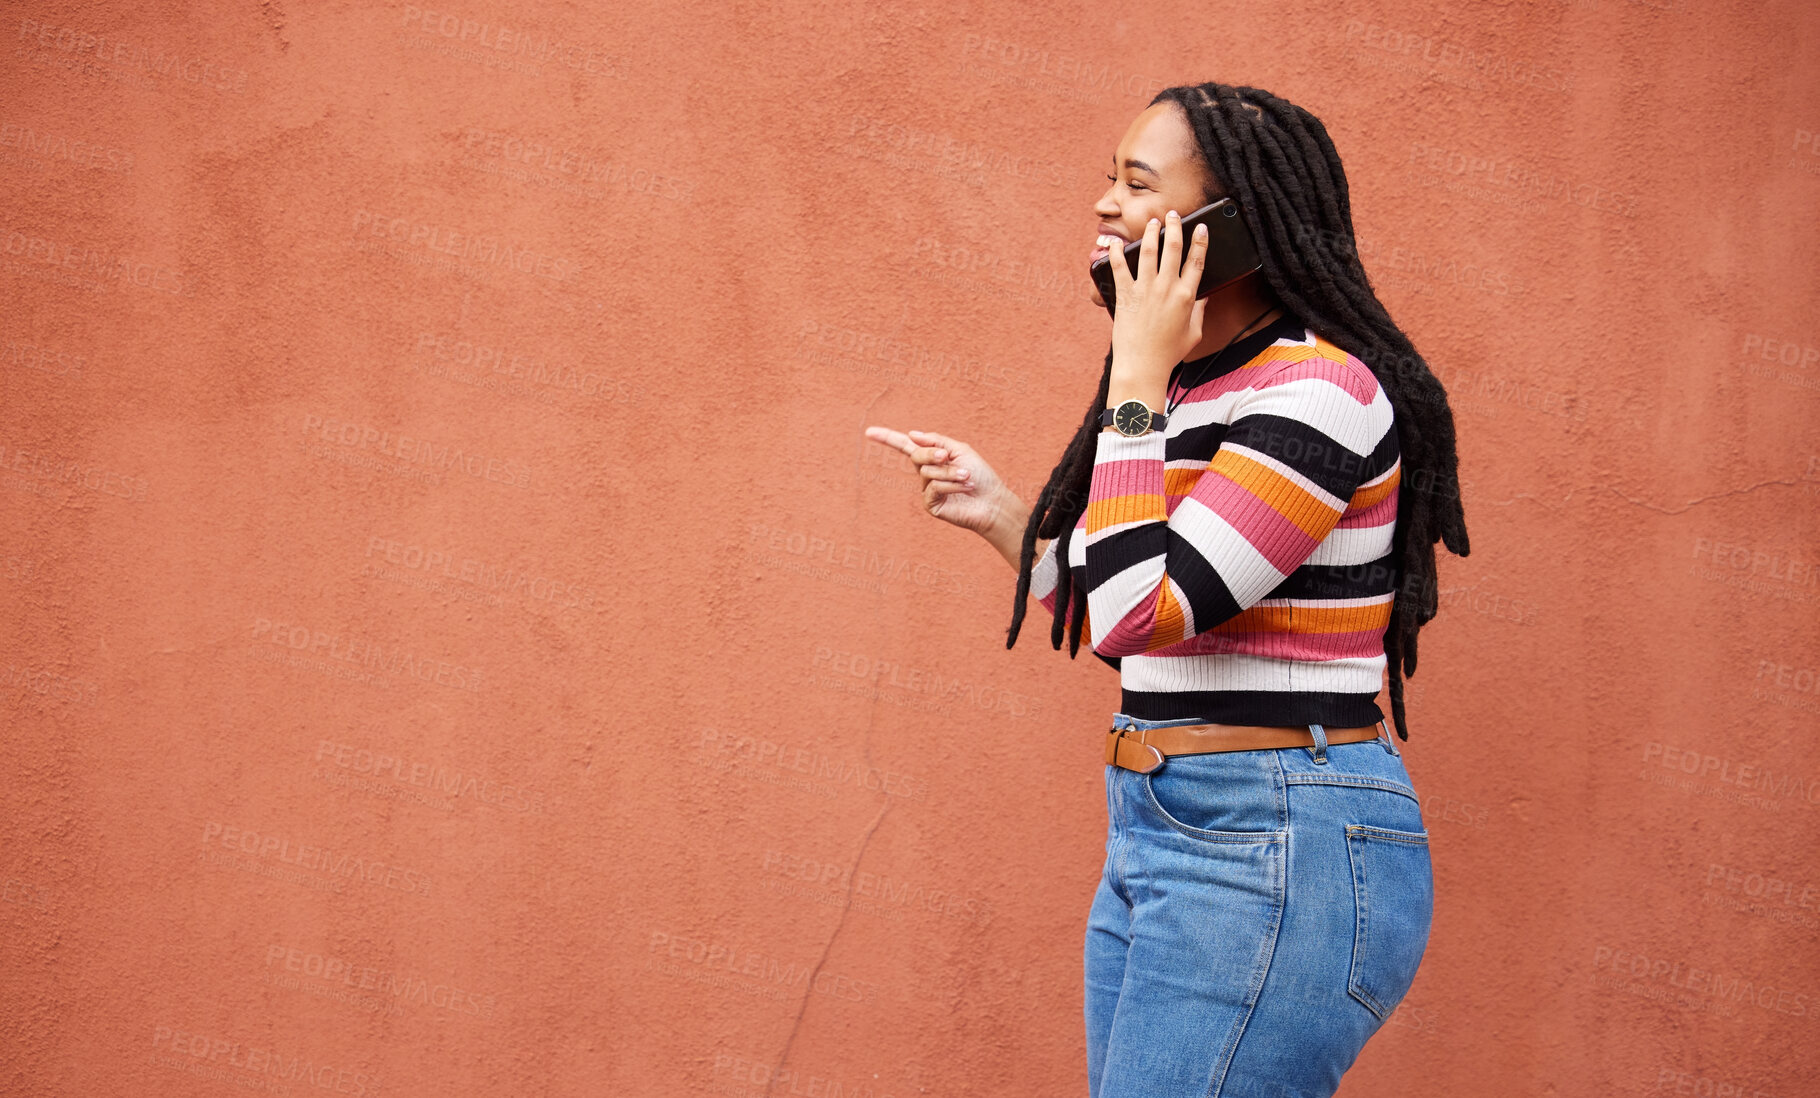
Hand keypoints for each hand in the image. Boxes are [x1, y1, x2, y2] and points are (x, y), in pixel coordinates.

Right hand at [862, 426, 1014, 536]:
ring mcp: (927, 490)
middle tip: (947, 457)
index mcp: (932, 458)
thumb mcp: (960, 450)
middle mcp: (926, 473)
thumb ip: (936, 441)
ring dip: (950, 472)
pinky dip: (951, 485)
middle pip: (916, 455)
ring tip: (967, 477)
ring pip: (927, 472)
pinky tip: (965, 488)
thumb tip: (912, 434)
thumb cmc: (980, 475)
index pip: (905, 445)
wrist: (992, 501)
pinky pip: (933, 488)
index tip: (869, 432)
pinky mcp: (930, 505)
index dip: (887, 438)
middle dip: (932, 454)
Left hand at [1108, 210, 1209, 380]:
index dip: (1200, 241)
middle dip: (1174, 226)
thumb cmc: (1168, 354)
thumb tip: (1204, 297)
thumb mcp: (1193, 333)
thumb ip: (1199, 312)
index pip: (1197, 261)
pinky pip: (1119, 267)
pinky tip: (1114, 242)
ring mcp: (1146, 290)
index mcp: (1187, 296)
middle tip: (1172, 215)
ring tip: (1152, 222)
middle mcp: (1167, 288)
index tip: (1200, 227)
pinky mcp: (1126, 295)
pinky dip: (1115, 252)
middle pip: (1173, 248)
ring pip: (1149, 251)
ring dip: (1151, 232)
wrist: (1143, 366)